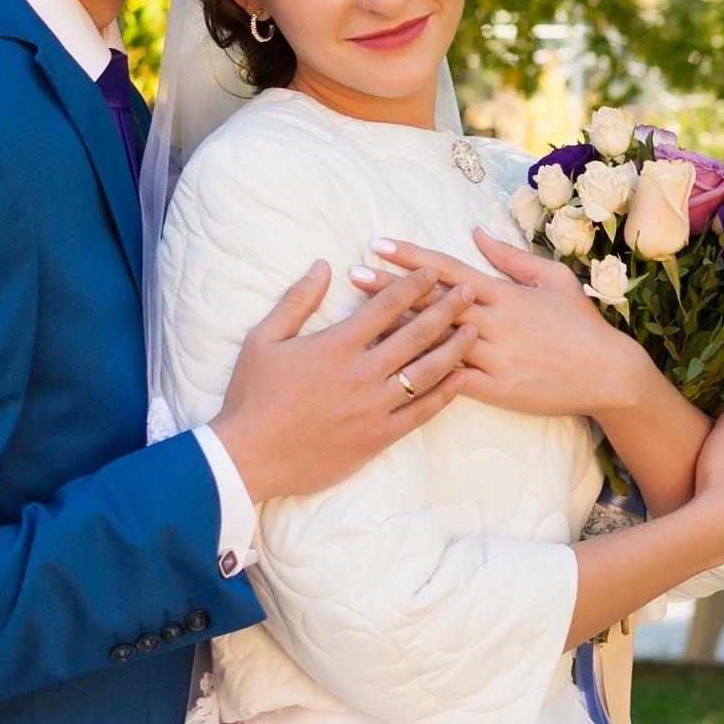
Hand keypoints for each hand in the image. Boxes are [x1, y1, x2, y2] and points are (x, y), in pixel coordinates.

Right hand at [208, 259, 475, 503]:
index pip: (386, 306)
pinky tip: (461, 379)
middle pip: (416, 333)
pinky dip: (445, 394)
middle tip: (468, 292)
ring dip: (454, 347)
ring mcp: (373, 407)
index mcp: (335, 345)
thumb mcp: (263, 340)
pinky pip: (421, 412)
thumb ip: (296, 300)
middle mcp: (361, 373)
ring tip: (475, 329)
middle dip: (447, 308)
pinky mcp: (378, 437)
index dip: (414, 286)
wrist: (248, 458)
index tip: (433, 273)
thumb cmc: (251, 397)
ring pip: (427, 372)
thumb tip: (322, 265)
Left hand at [369, 231, 654, 420]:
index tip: (378, 244)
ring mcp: (492, 357)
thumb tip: (476, 231)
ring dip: (396, 330)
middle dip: (389, 288)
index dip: (410, 256)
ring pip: (434, 341)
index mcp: (503, 292)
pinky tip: (392, 370)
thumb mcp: (552, 278)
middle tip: (352, 276)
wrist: (607, 373)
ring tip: (360, 322)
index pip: (447, 269)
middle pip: (431, 302)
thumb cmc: (580, 324)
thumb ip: (510, 256)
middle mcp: (493, 322)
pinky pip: (451, 380)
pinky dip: (422, 373)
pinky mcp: (495, 388)